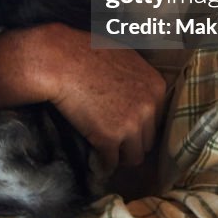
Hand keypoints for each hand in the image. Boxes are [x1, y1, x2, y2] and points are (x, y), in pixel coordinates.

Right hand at [0, 23, 166, 174]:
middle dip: (132, 141)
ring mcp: (131, 124)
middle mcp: (149, 107)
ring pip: (134, 156)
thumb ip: (138, 76)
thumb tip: (138, 91)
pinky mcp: (110, 138)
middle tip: (115, 140)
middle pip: (148, 139)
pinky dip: (103, 164)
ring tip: (107, 154)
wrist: (60, 62)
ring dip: (120, 155)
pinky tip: (96, 161)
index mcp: (156, 86)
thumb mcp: (124, 56)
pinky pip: (111, 162)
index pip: (157, 118)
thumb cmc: (85, 53)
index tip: (127, 126)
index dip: (140, 124)